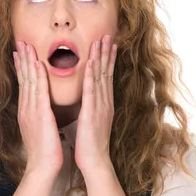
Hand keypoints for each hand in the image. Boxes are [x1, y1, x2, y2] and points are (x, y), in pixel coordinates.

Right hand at [13, 41, 63, 174]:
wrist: (42, 167)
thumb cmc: (44, 152)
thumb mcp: (40, 130)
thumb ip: (39, 117)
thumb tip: (42, 110)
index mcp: (27, 112)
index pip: (24, 85)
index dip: (22, 68)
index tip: (20, 53)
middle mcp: (26, 108)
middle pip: (23, 79)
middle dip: (22, 59)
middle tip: (20, 41)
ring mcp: (31, 111)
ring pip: (29, 81)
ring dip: (28, 61)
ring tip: (26, 45)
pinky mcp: (40, 114)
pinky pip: (39, 91)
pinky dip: (38, 76)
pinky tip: (39, 63)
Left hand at [74, 34, 116, 174]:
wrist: (94, 161)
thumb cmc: (90, 144)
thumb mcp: (91, 121)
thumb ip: (91, 108)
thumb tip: (88, 99)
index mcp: (103, 104)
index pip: (106, 77)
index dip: (107, 60)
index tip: (107, 44)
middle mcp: (105, 102)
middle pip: (106, 73)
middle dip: (107, 53)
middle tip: (108, 34)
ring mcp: (100, 107)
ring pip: (101, 78)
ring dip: (101, 58)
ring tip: (102, 40)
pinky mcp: (93, 113)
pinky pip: (92, 92)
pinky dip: (92, 76)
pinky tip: (91, 63)